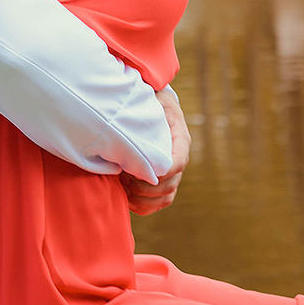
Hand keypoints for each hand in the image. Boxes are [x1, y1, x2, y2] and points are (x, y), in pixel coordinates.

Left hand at [122, 85, 189, 216]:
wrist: (154, 105)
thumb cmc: (150, 101)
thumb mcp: (151, 99)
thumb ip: (146, 109)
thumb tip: (131, 116)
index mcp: (180, 139)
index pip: (178, 162)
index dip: (161, 172)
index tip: (140, 170)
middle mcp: (180, 158)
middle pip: (170, 184)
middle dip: (145, 186)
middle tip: (123, 176)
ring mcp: (173, 172)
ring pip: (166, 197)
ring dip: (143, 197)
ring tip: (124, 184)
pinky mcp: (164, 182)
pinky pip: (160, 203)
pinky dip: (144, 206)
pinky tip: (128, 197)